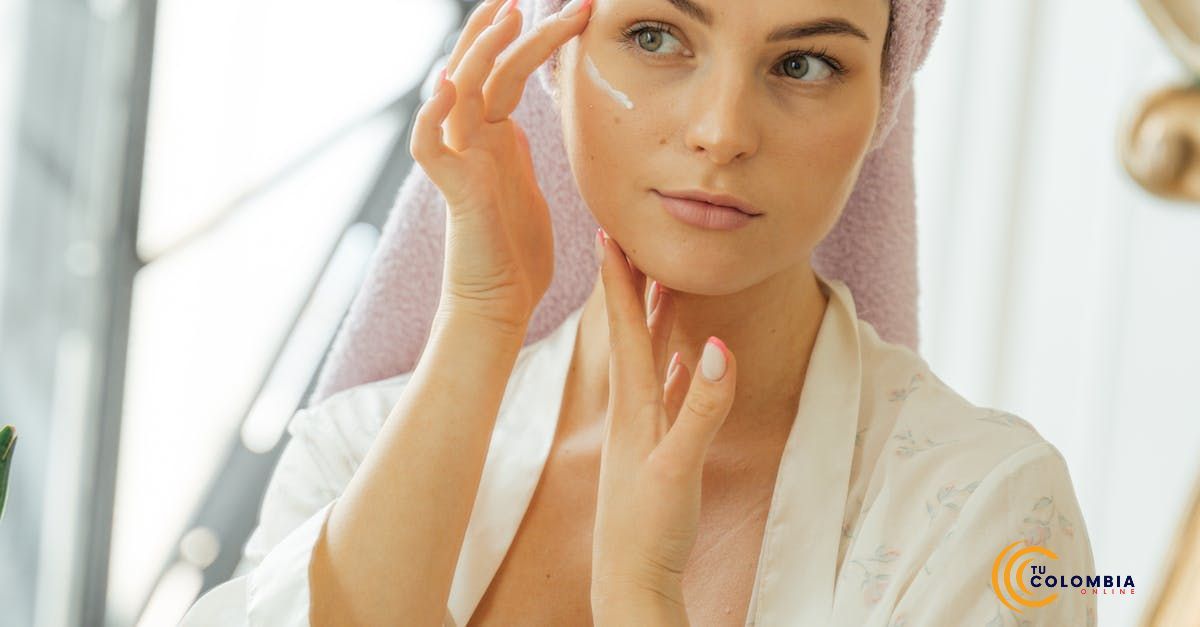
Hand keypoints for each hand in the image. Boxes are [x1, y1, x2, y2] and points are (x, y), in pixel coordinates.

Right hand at [410, 0, 593, 332]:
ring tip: (506, 12)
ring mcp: (461, 161)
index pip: (508, 75)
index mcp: (496, 140)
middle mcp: (474, 142)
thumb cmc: (517, 257)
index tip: (562, 11)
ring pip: (460, 92)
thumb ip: (523, 158)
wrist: (500, 304)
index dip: (530, 41)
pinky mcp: (454, 189)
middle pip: (483, 70)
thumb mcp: (529, 190)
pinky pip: (431, 145)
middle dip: (504, 29)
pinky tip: (450, 83)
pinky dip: (435, 114)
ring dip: (480, 50)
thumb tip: (525, 134)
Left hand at [589, 228, 738, 623]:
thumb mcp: (679, 466)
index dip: (617, 278)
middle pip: (633, 331)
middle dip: (634, 283)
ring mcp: (642, 427)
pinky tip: (684, 355)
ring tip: (663, 280)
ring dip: (654, 317)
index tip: (608, 229)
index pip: (622, 326)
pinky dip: (676, 365)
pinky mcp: (657, 448)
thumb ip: (701, 407)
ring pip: (650, 356)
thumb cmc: (649, 528)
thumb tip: (718, 346)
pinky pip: (668, 391)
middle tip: (636, 235)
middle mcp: (632, 408)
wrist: (631, 579)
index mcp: (632, 404)